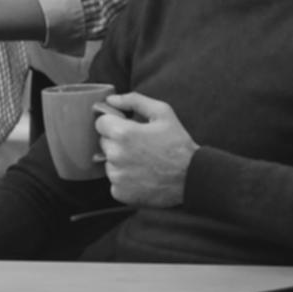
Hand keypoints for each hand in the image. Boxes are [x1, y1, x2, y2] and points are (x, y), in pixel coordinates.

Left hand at [96, 93, 196, 208]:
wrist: (192, 177)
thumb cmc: (178, 144)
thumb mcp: (162, 113)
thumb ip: (134, 100)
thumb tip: (110, 99)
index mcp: (123, 133)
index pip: (100, 123)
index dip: (115, 123)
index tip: (128, 128)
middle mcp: (115, 155)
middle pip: (104, 142)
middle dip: (118, 142)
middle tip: (140, 146)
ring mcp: (117, 176)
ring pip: (109, 162)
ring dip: (121, 161)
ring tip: (143, 162)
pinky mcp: (120, 192)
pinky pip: (114, 181)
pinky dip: (125, 179)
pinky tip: (142, 175)